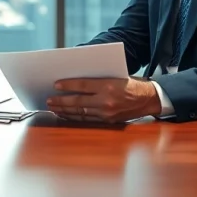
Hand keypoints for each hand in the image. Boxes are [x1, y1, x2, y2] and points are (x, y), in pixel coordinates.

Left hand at [46, 78, 161, 122]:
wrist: (148, 99)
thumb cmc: (131, 84)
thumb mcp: (115, 75)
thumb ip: (97, 78)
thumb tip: (76, 79)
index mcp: (108, 85)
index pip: (83, 85)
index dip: (68, 85)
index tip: (56, 85)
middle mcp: (106, 100)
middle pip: (78, 102)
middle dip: (61, 101)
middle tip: (49, 99)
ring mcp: (106, 112)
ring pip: (80, 112)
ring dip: (65, 110)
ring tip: (53, 107)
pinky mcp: (107, 120)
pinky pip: (87, 119)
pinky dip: (75, 117)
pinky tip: (66, 114)